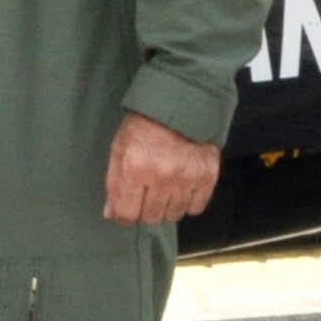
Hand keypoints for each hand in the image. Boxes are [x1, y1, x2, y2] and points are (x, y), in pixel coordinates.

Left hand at [104, 111, 220, 226]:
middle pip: (151, 218)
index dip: (124, 216)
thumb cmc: (145, 124)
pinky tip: (182, 187)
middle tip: (147, 193)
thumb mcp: (120, 147)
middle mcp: (162, 176)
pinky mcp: (207, 176)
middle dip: (145, 210)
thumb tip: (112, 214)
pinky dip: (188, 202)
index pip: (127, 214)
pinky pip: (196, 207)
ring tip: (165, 188)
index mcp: (135, 167)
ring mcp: (187, 177)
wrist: (181, 103)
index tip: (127, 210)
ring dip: (167, 207)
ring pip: (174, 215)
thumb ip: (114, 183)